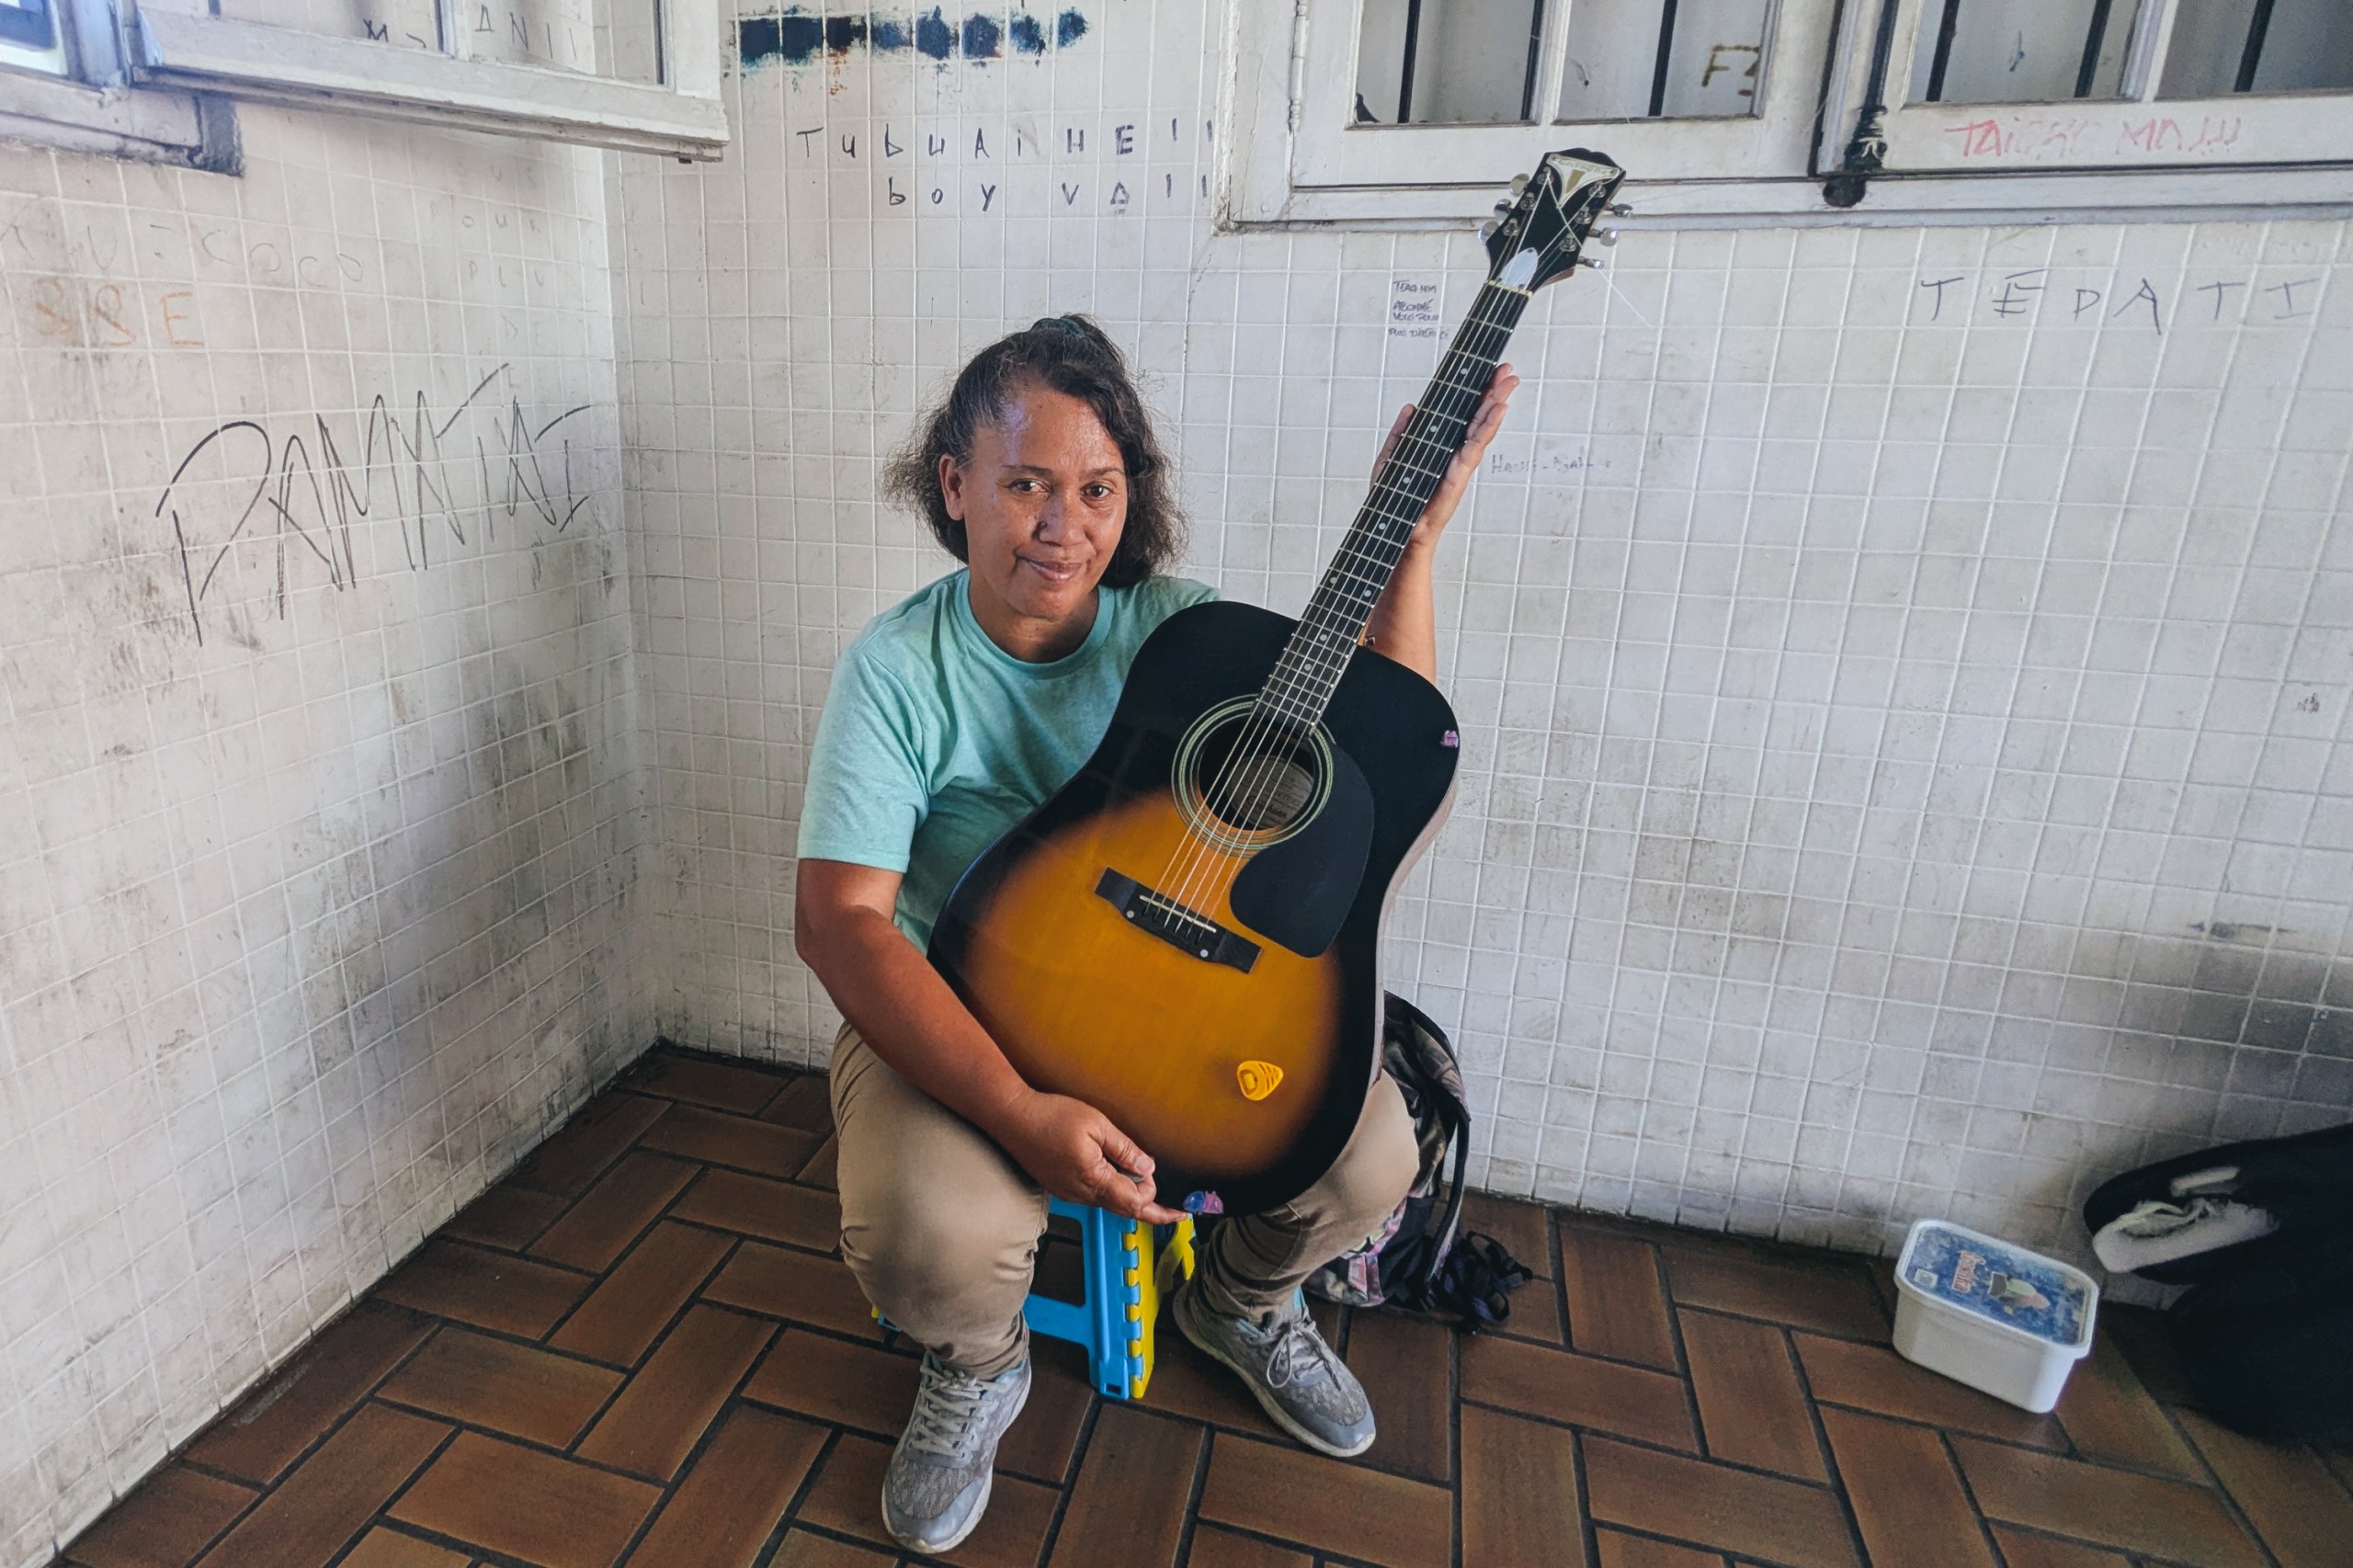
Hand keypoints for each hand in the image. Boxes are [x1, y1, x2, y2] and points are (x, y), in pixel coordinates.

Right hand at [995, 1091, 1186, 1224]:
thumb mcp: (1097, 1125)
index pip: (1135, 1204)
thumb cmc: (1050, 1117)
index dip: (1155, 1199)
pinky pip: (1093, 1195)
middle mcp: (1081, 1193)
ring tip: (1140, 1176)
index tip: (1169, 1194)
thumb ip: (1124, 1149)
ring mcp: (1069, 1192)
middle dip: (1150, 1207)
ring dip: (1129, 1195)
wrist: (1011, 1117)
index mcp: (1093, 1179)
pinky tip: (1114, 1172)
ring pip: (1109, 1203)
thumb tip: (1147, 1167)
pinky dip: (1111, 1189)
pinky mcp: (1061, 1187)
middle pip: (1124, 1210)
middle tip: (1169, 1204)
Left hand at [1377, 362, 1518, 551]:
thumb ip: (1401, 433)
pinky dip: (1488, 426)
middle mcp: (1454, 452)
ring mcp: (1460, 462)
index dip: (1473, 394)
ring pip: (1482, 426)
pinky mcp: (1460, 473)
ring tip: (1509, 381)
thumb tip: (1411, 408)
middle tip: (1507, 369)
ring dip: (1496, 402)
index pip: (1461, 414)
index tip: (1485, 372)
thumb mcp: (1391, 458)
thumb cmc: (1393, 499)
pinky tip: (1499, 408)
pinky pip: (1476, 445)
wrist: (1396, 530)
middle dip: (1492, 391)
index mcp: (1440, 446)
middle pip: (1477, 416)